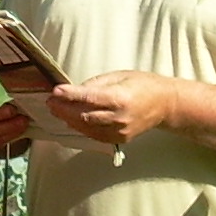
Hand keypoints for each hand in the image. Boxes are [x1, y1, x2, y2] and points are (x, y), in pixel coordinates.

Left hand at [50, 72, 178, 145]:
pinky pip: (94, 135)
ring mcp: (119, 132)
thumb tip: (74, 90)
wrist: (164, 104)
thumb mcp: (118, 76)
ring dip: (69, 119)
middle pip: (84, 116)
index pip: (89, 98)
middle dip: (64, 109)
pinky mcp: (119, 139)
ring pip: (86, 128)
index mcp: (119, 98)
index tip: (55, 91)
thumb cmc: (143, 85)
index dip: (69, 96)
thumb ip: (95, 84)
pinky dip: (81, 127)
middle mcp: (119, 118)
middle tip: (50, 102)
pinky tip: (71, 120)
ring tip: (57, 110)